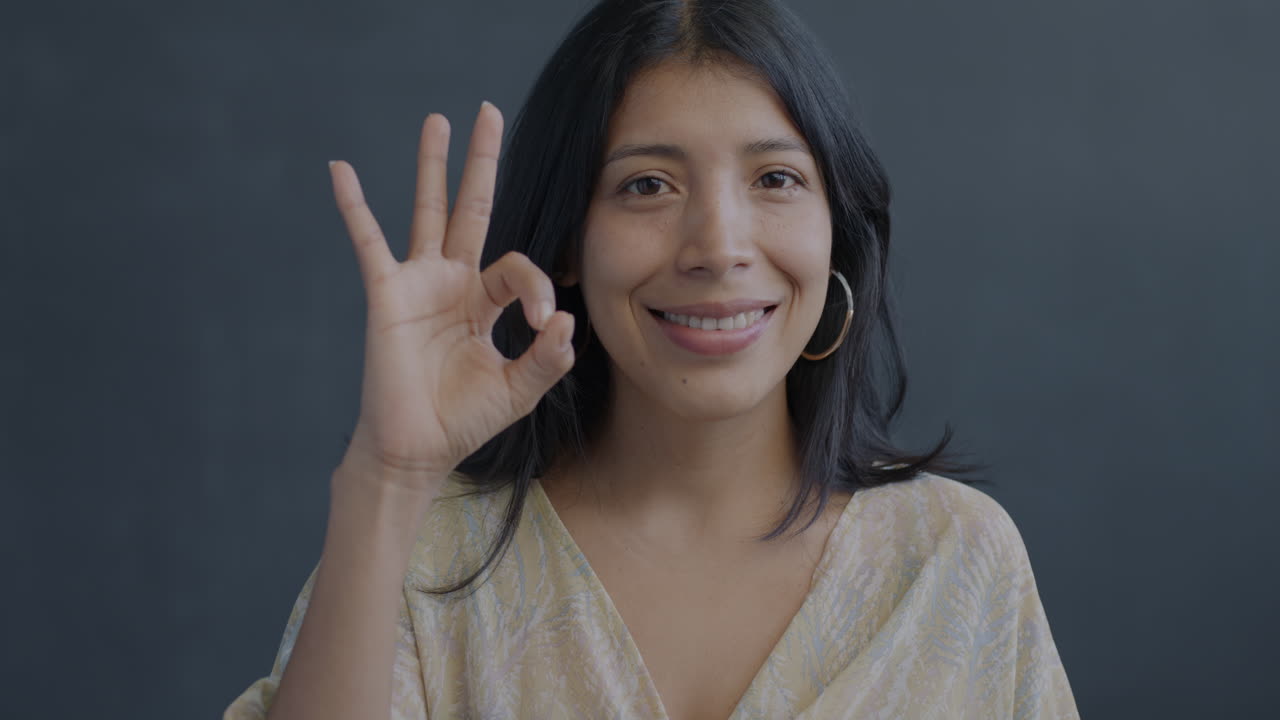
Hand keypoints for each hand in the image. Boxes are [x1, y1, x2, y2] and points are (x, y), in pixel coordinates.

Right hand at [329, 102, 574, 493]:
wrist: (415, 449)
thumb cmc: (462, 420)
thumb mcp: (518, 389)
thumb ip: (546, 358)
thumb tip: (565, 320)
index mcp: (483, 303)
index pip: (517, 268)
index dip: (536, 287)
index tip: (542, 324)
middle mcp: (451, 283)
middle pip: (470, 209)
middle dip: (481, 162)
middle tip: (488, 111)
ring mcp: (417, 284)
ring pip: (428, 212)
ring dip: (432, 166)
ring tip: (438, 120)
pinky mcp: (387, 295)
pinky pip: (368, 242)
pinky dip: (354, 206)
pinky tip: (340, 169)